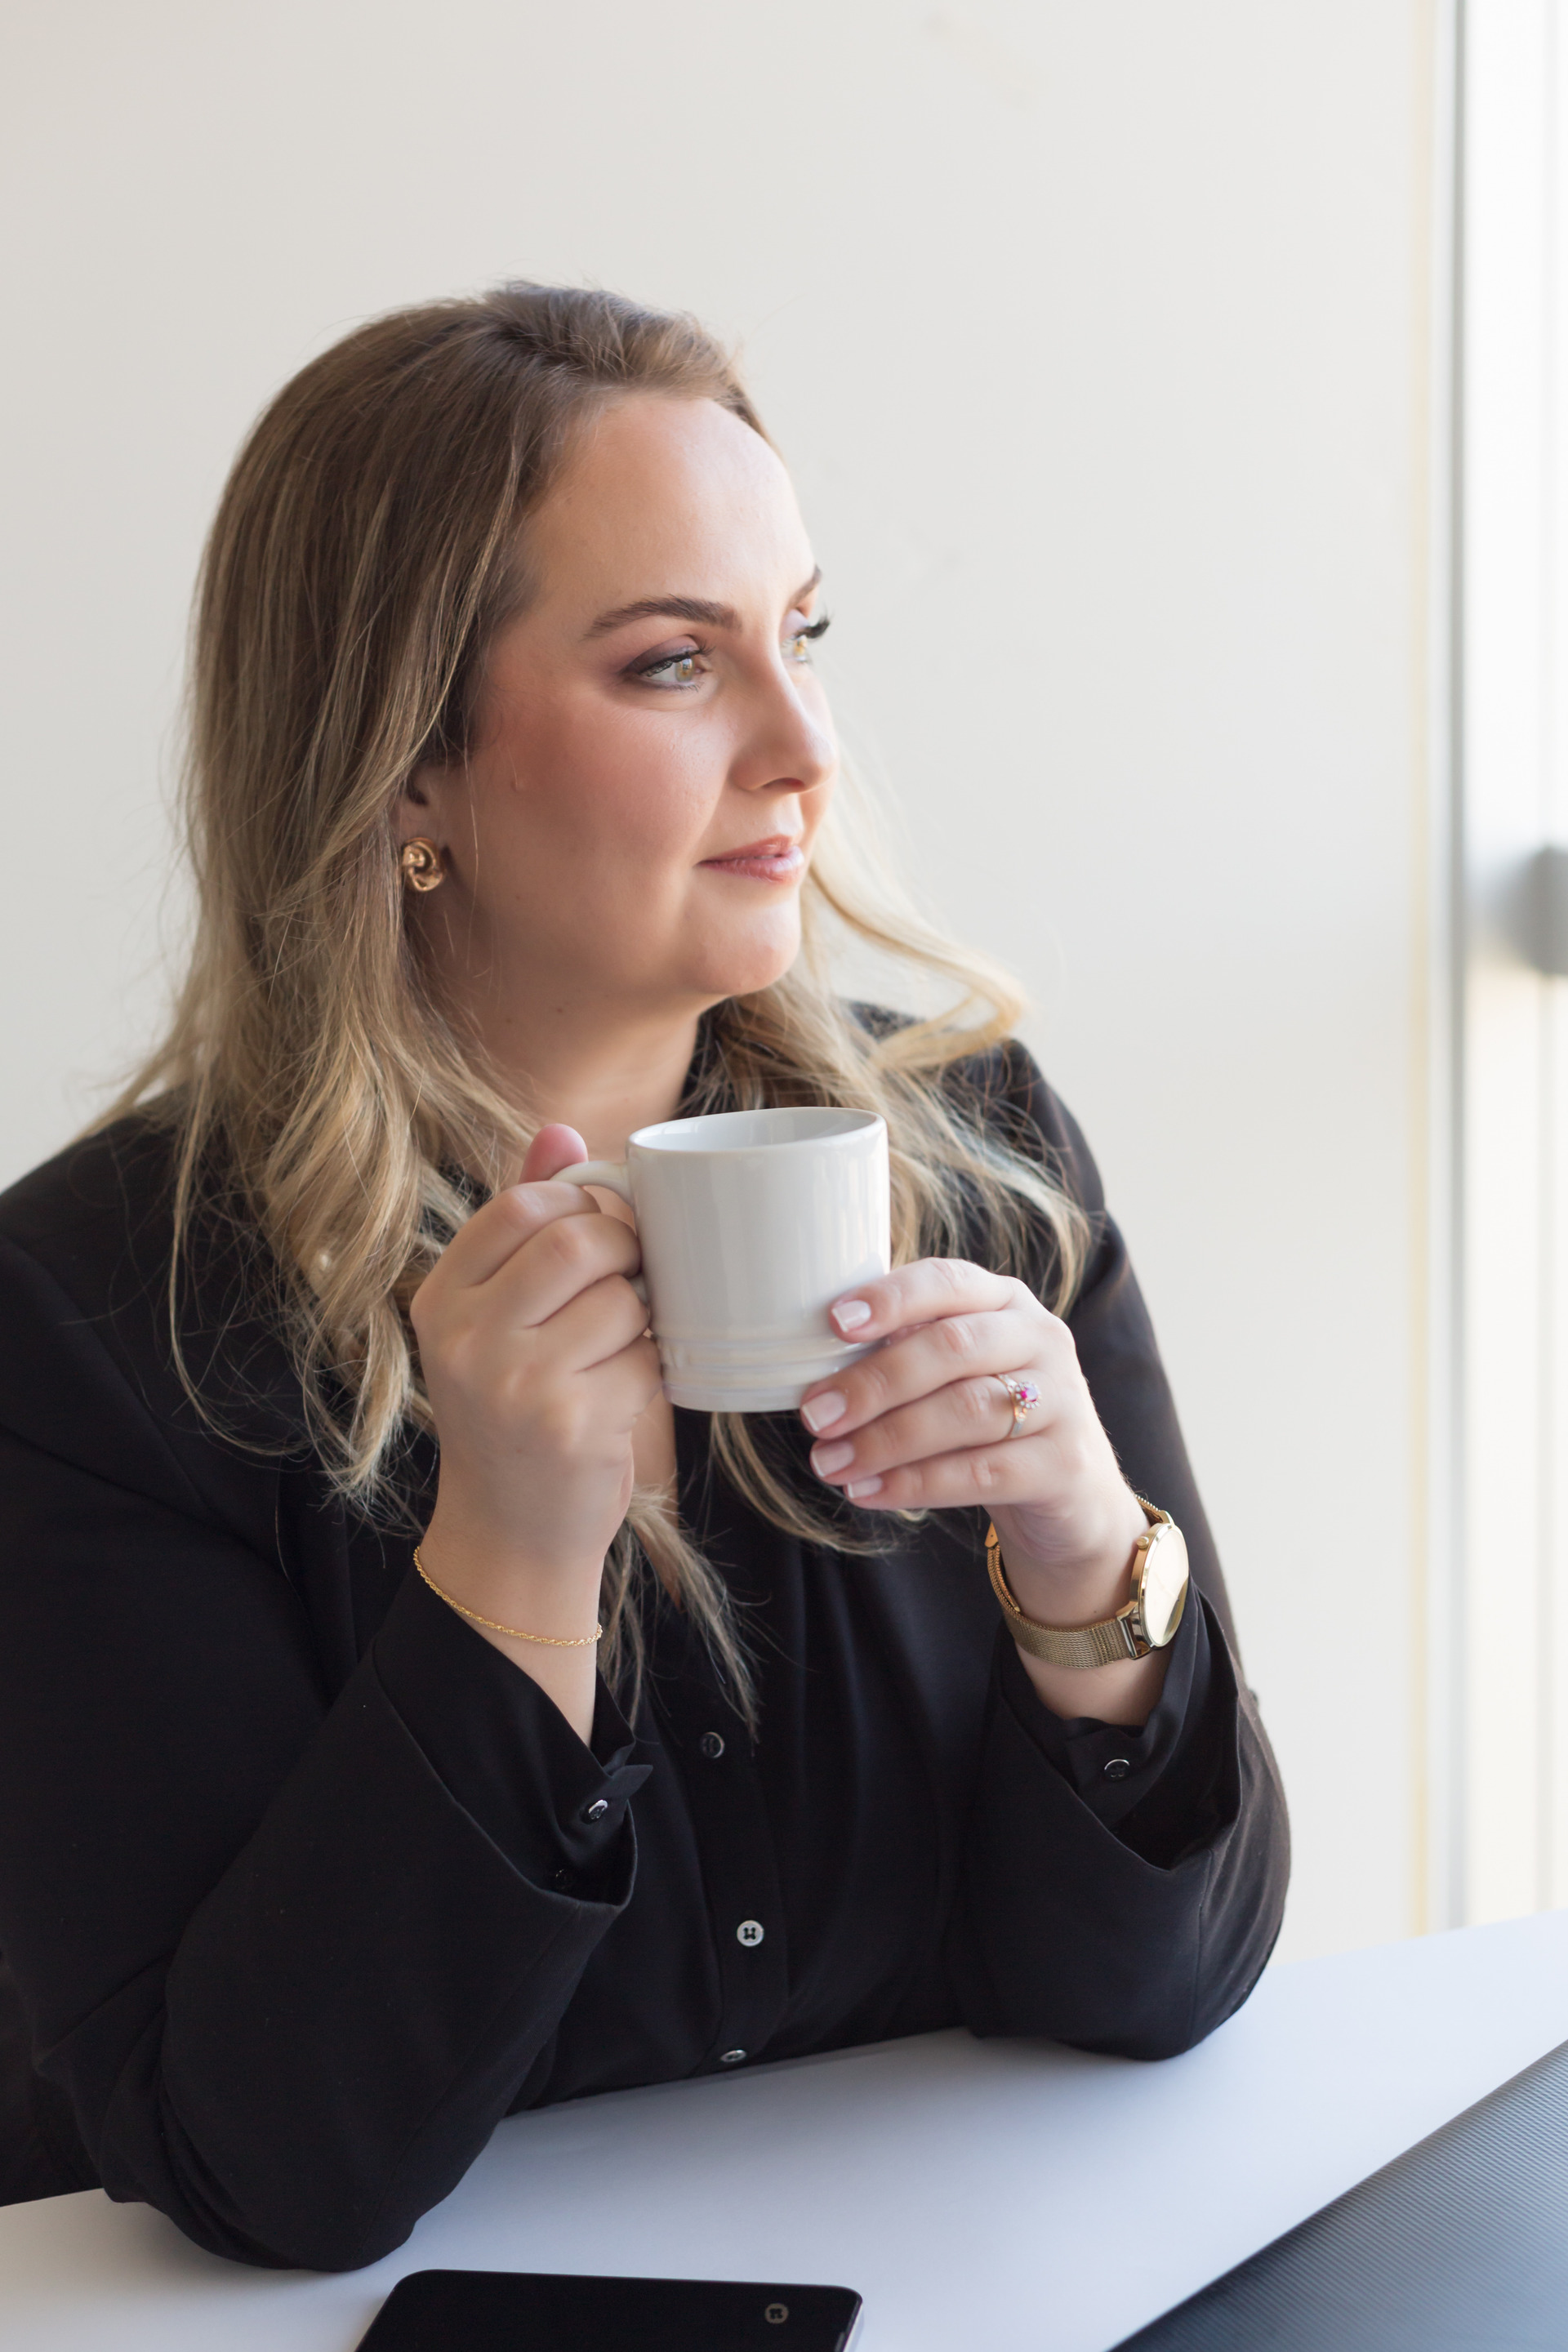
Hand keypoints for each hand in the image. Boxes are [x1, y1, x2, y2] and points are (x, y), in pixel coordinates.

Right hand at [410, 1124, 659, 1735]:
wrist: (511, 1534)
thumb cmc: (515, 1411)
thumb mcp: (497, 1317)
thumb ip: (523, 1223)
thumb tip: (561, 1129)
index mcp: (439, 1299)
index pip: (522, 1204)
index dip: (582, 1203)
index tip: (602, 1231)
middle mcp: (464, 1338)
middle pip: (579, 1238)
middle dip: (627, 1248)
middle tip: (635, 1275)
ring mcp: (516, 1384)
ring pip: (621, 1296)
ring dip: (645, 1313)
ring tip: (626, 1340)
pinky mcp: (572, 1424)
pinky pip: (646, 1356)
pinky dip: (656, 1365)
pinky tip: (630, 1388)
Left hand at [799, 1260, 1162, 1724]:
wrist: (1073, 1495)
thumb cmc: (989, 1420)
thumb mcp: (957, 1372)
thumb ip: (904, 1354)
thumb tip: (811, 1368)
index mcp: (1004, 1300)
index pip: (947, 1281)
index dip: (891, 1298)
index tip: (833, 1321)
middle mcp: (1040, 1338)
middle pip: (953, 1347)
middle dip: (874, 1381)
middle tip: (815, 1415)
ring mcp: (1061, 1400)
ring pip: (966, 1410)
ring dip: (886, 1439)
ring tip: (829, 1463)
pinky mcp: (1063, 1463)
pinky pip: (981, 1471)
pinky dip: (916, 1483)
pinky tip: (869, 1492)